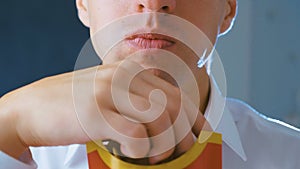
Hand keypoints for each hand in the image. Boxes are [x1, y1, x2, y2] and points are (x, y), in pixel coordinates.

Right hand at [0, 60, 208, 163]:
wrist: (33, 107)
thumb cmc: (76, 104)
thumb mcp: (109, 91)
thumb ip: (134, 96)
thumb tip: (165, 120)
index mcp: (129, 71)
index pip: (175, 93)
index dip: (194, 116)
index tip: (202, 134)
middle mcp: (123, 77)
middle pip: (172, 105)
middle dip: (186, 134)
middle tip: (186, 153)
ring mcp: (110, 93)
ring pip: (159, 119)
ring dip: (165, 144)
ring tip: (157, 157)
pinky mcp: (97, 115)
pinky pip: (135, 134)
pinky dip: (141, 150)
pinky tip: (134, 154)